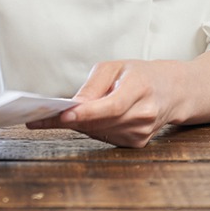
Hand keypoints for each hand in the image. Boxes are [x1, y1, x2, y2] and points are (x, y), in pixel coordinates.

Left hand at [28, 60, 181, 147]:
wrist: (172, 91)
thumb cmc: (140, 75)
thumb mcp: (116, 67)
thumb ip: (94, 85)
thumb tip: (74, 104)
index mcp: (141, 88)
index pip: (111, 106)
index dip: (86, 112)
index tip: (62, 114)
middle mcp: (144, 114)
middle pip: (101, 122)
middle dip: (68, 119)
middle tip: (37, 116)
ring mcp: (142, 132)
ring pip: (99, 132)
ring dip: (76, 124)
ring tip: (52, 116)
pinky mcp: (137, 143)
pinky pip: (105, 137)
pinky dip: (91, 128)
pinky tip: (83, 120)